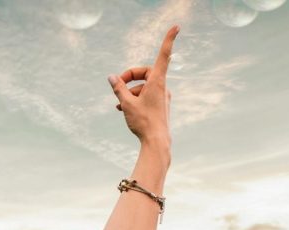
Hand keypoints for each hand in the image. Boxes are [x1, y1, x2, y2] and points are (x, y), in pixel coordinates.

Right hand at [107, 25, 178, 147]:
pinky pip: (146, 96)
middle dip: (130, 77)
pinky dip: (135, 98)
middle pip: (145, 73)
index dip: (169, 40)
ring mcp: (162, 97)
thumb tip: (112, 77)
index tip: (176, 27)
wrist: (157, 144)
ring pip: (144, 86)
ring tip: (118, 103)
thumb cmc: (144, 123)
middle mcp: (162, 88)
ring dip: (130, 91)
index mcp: (157, 82)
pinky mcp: (160, 106)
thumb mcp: (127, 103)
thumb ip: (119, 88)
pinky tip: (123, 108)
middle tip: (118, 84)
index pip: (164, 55)